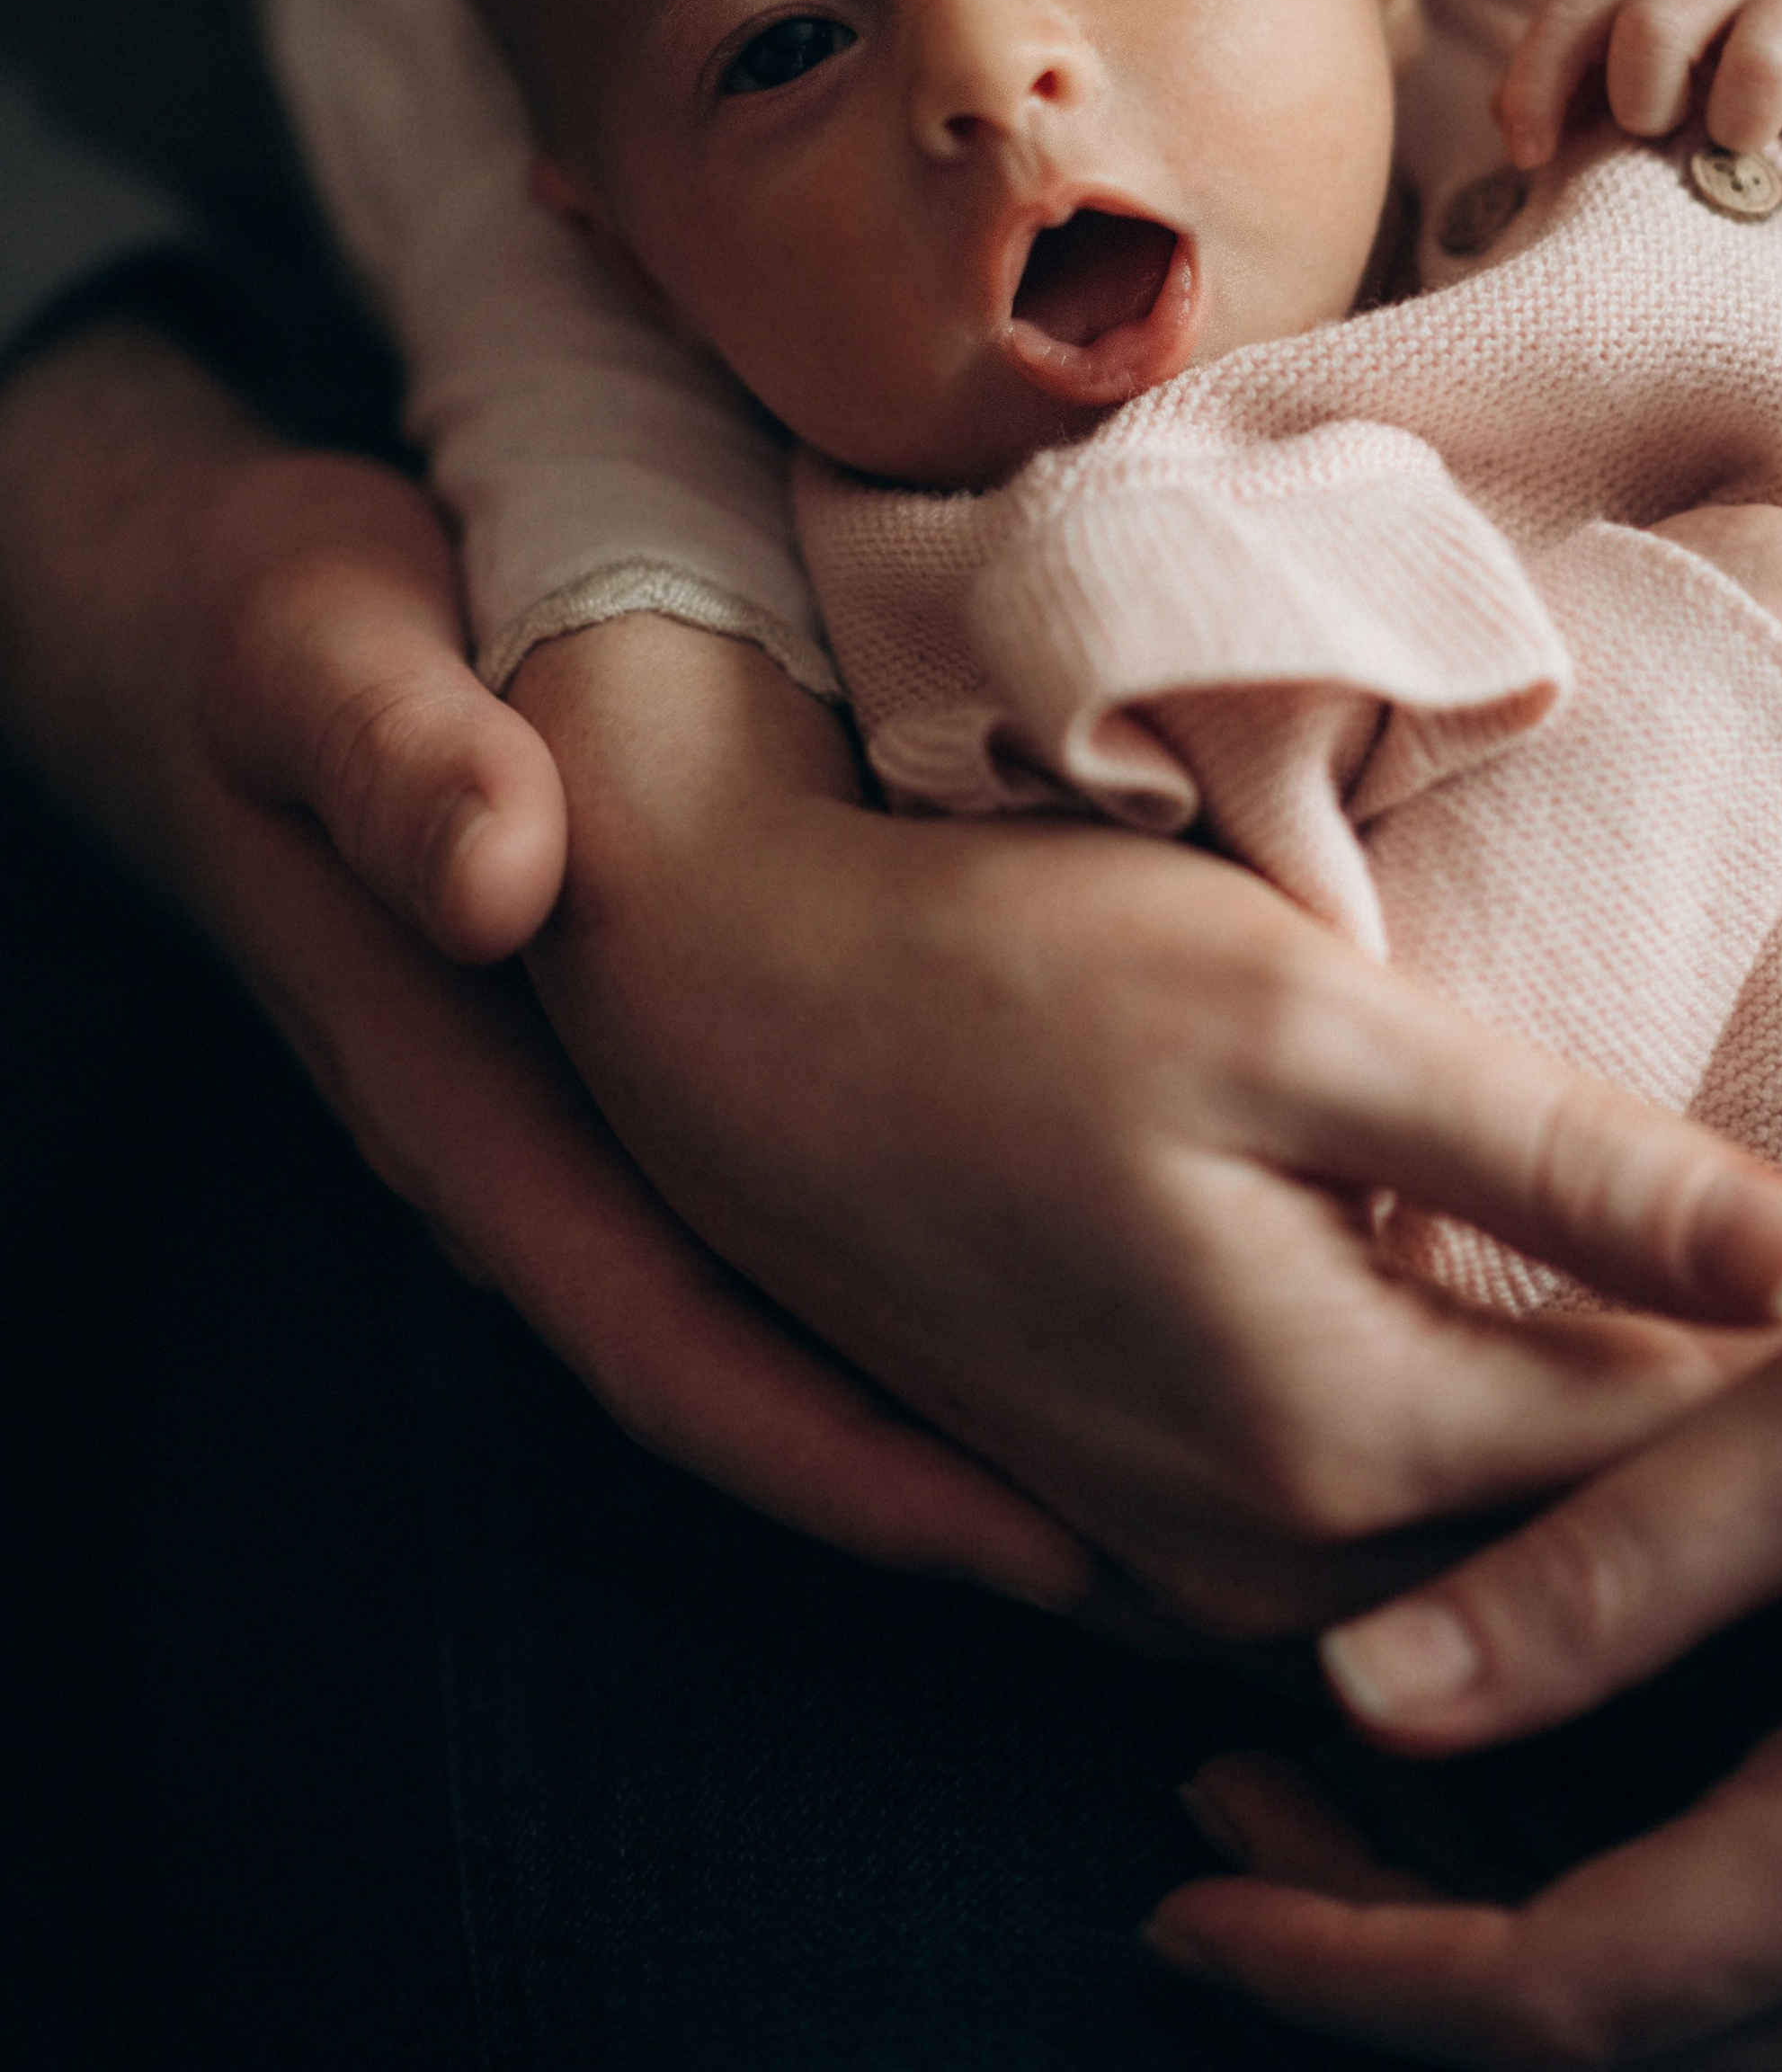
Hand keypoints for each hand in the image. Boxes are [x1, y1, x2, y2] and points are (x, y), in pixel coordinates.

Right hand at [0, 318, 1080, 1601]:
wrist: (204, 629)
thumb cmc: (270, 637)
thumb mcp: (316, 659)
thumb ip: (396, 758)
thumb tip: (503, 877)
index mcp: (470, 1104)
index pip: (666, 1340)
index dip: (846, 1460)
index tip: (1036, 1541)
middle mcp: (542, 1143)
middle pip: (760, 1365)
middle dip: (952, 1471)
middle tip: (1188, 1538)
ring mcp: (596, 1102)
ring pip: (795, 1285)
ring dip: (964, 1366)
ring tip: (1179, 1421)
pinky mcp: (650, 1034)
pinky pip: (804, 1185)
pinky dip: (939, 1240)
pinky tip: (1095, 1222)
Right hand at [517, 609, 1781, 1638]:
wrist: (729, 1003)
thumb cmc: (1002, 967)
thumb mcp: (1294, 1020)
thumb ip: (1548, 1155)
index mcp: (1321, 1435)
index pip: (1675, 1444)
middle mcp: (1255, 1548)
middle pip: (1594, 1516)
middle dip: (1779, 1403)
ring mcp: (1180, 1542)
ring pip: (1488, 1529)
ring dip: (1643, 1427)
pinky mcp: (1132, 1492)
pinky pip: (1377, 1515)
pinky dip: (1504, 1439)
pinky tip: (1571, 1335)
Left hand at [1151, 1193, 1781, 2063]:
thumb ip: (1603, 1567)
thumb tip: (1357, 1693)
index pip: (1569, 2001)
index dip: (1351, 1965)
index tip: (1187, 1890)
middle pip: (1620, 2066)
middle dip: (1390, 1973)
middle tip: (1218, 1827)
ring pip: (1700, 2056)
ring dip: (1498, 1966)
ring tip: (1325, 1809)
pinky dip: (1625, 1946)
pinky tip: (1524, 1810)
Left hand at [1499, 0, 1781, 177]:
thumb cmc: (1714, 66)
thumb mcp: (1638, 66)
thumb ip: (1572, 89)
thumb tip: (1504, 120)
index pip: (1573, 17)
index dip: (1538, 85)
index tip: (1529, 155)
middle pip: (1655, 20)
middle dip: (1641, 92)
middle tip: (1652, 132)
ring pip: (1763, 56)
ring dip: (1740, 121)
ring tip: (1739, 147)